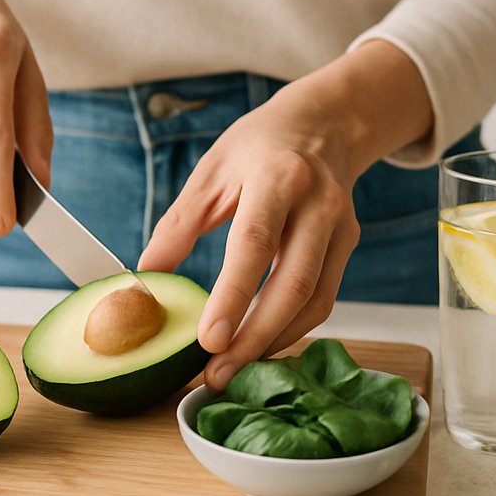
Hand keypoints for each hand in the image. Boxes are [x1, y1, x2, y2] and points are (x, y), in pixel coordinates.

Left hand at [137, 41, 432, 389]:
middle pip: (292, 285)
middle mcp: (318, 204)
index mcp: (277, 177)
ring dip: (273, 342)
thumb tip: (147, 276)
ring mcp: (340, 227)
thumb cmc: (259, 145)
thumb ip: (179, 224)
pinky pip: (323, 298)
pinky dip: (291, 328)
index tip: (208, 339)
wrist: (324, 123)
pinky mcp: (349, 245)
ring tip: (231, 369)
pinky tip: (260, 345)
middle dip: (254, 338)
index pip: (254, 245)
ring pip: (314, 301)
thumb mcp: (211, 171)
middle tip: (216, 372)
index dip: (233, 296)